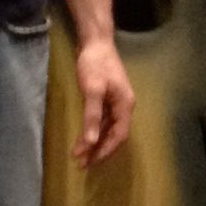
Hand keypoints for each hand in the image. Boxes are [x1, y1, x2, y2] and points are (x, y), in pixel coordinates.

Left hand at [71, 36, 134, 167]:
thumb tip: (91, 142)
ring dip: (95, 141)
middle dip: (99, 150)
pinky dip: (93, 130)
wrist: (95, 42)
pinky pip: (102, 120)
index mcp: (125, 106)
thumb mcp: (93, 90)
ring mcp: (115, 102)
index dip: (105, 150)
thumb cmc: (95, 65)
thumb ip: (92, 116)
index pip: (119, 136)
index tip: (90, 162)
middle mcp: (123, 106)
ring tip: (80, 154)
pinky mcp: (106, 97)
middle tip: (82, 164)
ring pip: (107, 128)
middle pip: (114, 134)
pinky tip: (84, 136)